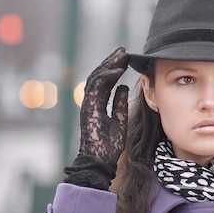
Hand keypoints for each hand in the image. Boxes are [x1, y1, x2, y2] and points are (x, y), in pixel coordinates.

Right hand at [78, 47, 128, 167]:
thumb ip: (119, 104)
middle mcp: (90, 102)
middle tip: (123, 50)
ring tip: (121, 55)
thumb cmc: (108, 146)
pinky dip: (106, 77)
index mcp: (97, 104)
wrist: (100, 162)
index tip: (125, 58)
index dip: (114, 68)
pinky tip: (117, 70)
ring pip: (95, 79)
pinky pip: (96, 89)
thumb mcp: (119, 120)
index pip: (104, 81)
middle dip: (111, 61)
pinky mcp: (88, 109)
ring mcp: (88, 105)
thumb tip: (123, 87)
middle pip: (99, 76)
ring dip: (108, 65)